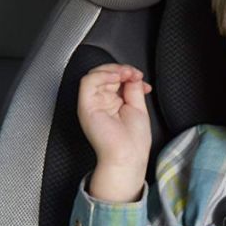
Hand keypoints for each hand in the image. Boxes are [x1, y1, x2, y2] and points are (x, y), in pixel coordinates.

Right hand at [77, 64, 151, 201]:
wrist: (128, 156)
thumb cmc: (133, 141)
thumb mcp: (138, 107)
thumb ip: (133, 88)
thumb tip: (132, 74)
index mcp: (112, 102)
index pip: (115, 78)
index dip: (127, 73)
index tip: (140, 77)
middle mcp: (100, 102)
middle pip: (105, 74)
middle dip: (121, 69)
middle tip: (134, 74)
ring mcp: (92, 103)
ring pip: (95, 74)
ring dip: (112, 70)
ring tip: (126, 74)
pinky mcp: (86, 106)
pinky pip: (88, 82)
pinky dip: (102, 75)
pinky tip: (116, 77)